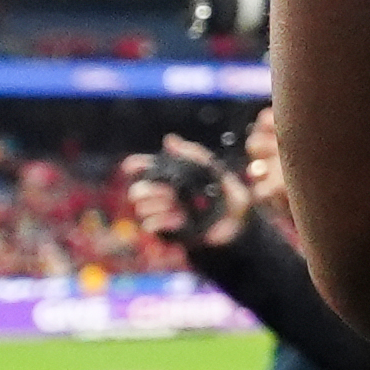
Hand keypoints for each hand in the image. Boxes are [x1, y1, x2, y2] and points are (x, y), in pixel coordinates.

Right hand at [117, 138, 247, 256]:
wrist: (238, 222)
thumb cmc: (227, 194)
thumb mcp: (214, 169)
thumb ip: (193, 153)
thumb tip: (168, 139)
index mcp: (172, 177)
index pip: (145, 168)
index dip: (136, 165)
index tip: (130, 166)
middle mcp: (163, 194)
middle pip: (137, 190)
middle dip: (148, 190)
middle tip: (168, 193)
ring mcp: (164, 212)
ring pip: (141, 208)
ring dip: (156, 206)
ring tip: (177, 208)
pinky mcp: (168, 230)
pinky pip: (150, 225)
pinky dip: (161, 221)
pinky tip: (178, 219)